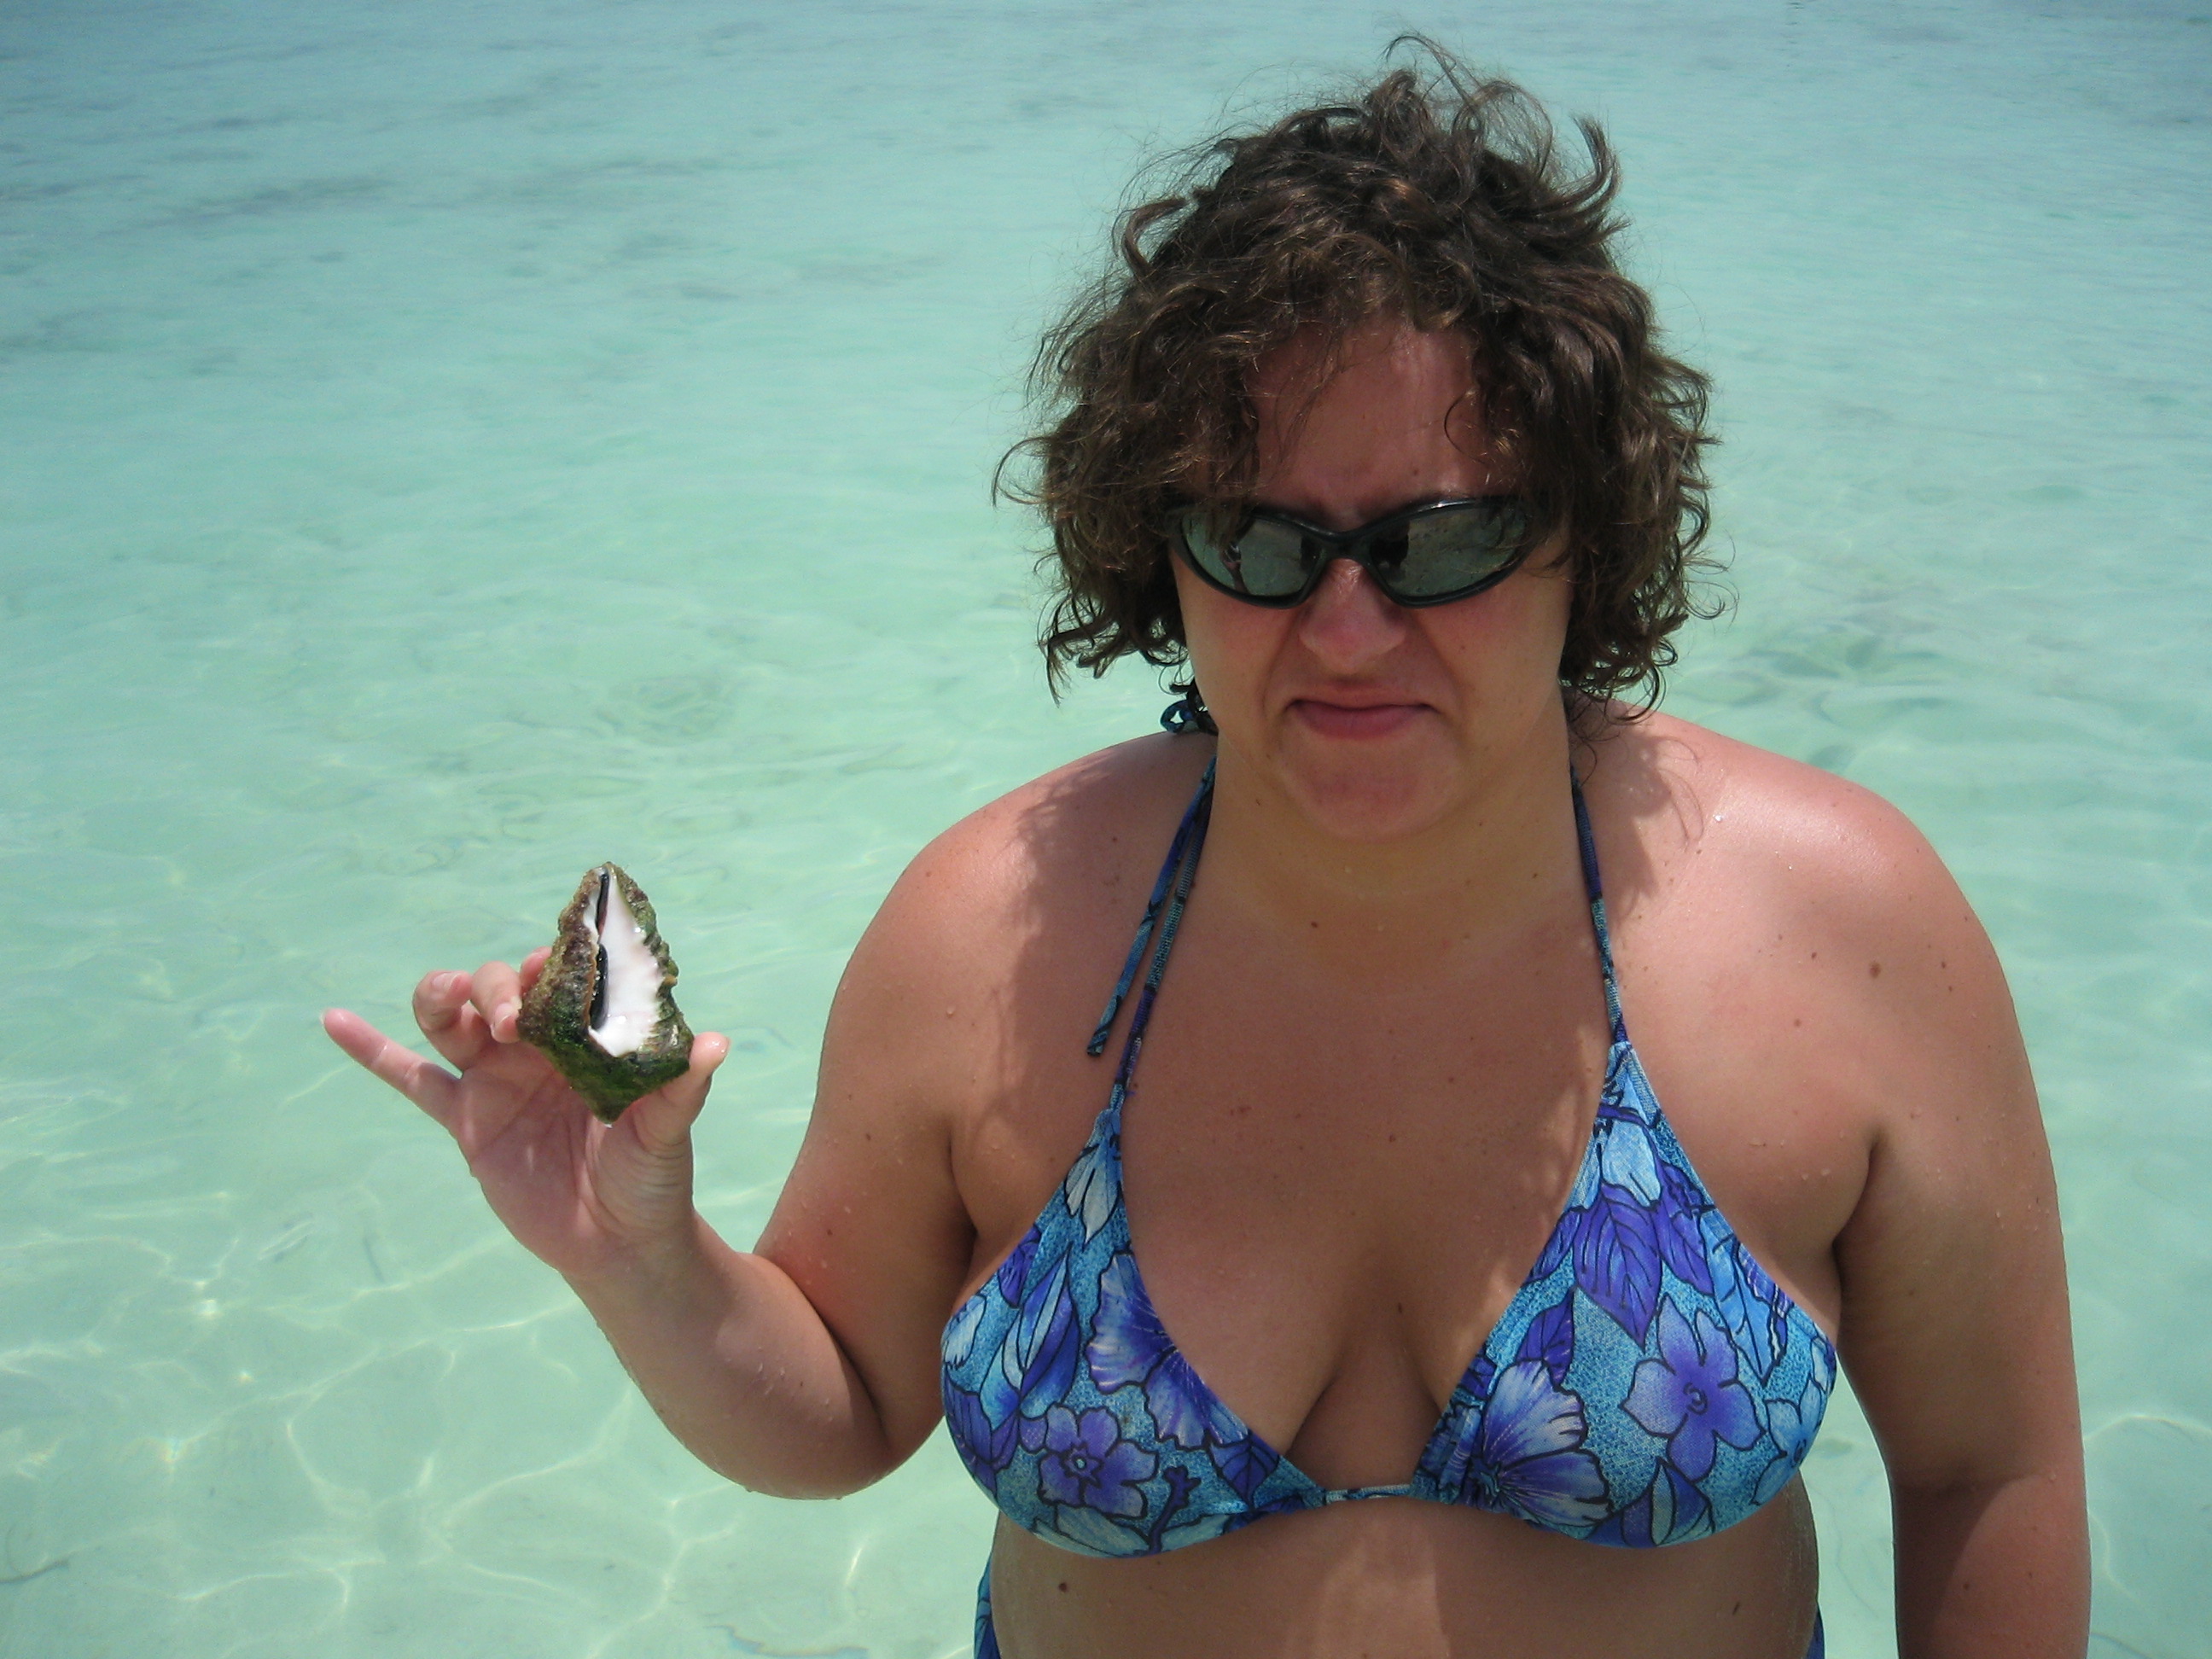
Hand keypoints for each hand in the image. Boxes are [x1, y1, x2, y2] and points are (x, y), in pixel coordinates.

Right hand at [323, 954, 729, 1281]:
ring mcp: (497, 1078)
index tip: (555, 969)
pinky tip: (334, 1021)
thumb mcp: (668, 1132)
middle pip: (496, 985)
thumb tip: (714, 1045)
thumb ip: (680, 1089)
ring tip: (444, 1001)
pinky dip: (372, 1051)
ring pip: (451, 1018)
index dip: (552, 964)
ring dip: (441, 997)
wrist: (620, 1246)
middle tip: (516, 1021)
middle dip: (497, 986)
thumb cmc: (653, 1180)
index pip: (561, 976)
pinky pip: (411, 1079)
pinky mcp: (467, 1120)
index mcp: (587, 1034)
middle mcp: (538, 1045)